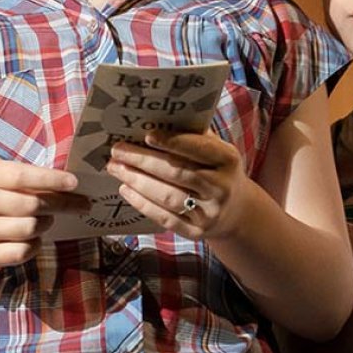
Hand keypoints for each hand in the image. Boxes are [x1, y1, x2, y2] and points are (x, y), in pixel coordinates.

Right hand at [0, 161, 88, 267]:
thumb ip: (27, 176)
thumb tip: (68, 185)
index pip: (21, 177)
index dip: (51, 180)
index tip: (74, 183)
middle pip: (31, 205)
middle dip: (61, 204)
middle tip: (79, 204)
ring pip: (30, 229)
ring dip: (47, 223)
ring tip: (46, 218)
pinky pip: (22, 252)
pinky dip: (35, 245)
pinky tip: (34, 237)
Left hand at [108, 130, 254, 239]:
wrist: (236, 211)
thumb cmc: (217, 171)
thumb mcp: (216, 151)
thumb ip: (193, 136)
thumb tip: (155, 120)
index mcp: (228, 160)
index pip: (199, 149)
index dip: (172, 142)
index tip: (146, 135)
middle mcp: (221, 188)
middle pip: (177, 172)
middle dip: (143, 161)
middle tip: (117, 150)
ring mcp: (209, 213)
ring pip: (169, 196)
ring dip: (138, 181)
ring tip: (116, 168)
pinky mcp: (196, 232)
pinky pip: (166, 218)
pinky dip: (143, 204)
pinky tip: (125, 190)